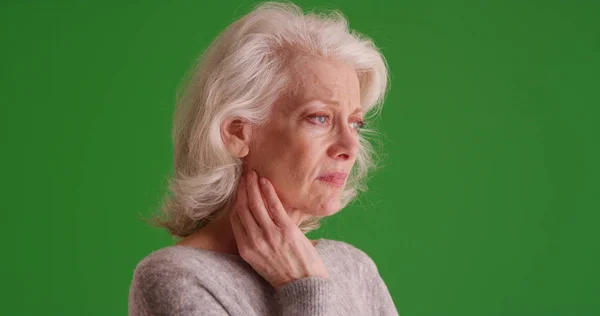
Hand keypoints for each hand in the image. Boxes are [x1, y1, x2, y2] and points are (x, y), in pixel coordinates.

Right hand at [229, 170, 328, 288]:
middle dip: (243, 190)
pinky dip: (268, 192)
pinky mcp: (286, 230)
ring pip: (256, 205)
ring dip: (253, 187)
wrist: (303, 285)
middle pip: (243, 209)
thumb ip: (254, 242)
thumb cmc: (283, 273)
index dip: (236, 201)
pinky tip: (265, 182)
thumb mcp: (260, 261)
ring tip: (253, 175)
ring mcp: (270, 235)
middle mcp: (255, 241)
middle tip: (244, 176)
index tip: (238, 190)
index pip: (235, 219)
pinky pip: (274, 206)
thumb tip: (253, 223)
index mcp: (246, 249)